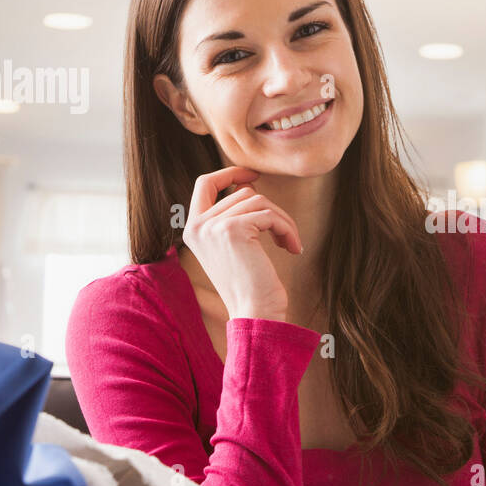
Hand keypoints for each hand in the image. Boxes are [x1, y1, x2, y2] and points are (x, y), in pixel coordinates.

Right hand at [181, 166, 302, 321]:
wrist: (254, 313)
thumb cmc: (250, 284)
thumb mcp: (233, 246)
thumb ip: (232, 216)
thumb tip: (249, 184)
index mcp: (192, 229)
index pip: (204, 183)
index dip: (230, 173)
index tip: (254, 175)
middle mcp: (196, 225)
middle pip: (243, 192)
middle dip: (271, 210)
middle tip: (284, 234)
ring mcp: (212, 226)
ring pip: (259, 200)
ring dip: (282, 220)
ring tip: (289, 242)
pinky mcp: (232, 229)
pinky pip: (269, 214)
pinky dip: (287, 229)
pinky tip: (293, 248)